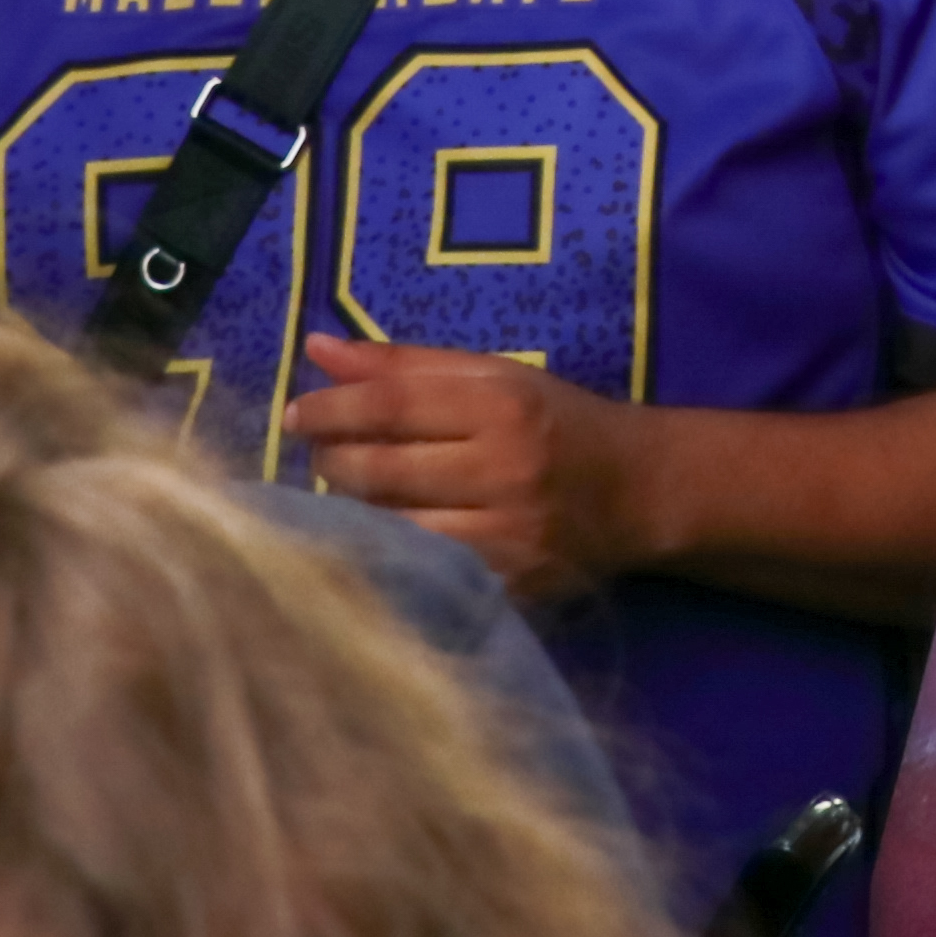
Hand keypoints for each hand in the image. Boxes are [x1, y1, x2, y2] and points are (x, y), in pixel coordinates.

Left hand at [288, 335, 660, 605]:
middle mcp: (505, 470)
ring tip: (345, 493)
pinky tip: (376, 539)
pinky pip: (421, 573)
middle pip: (382, 469)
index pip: (391, 405)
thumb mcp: (494, 376)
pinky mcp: (508, 589)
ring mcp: (507, 538)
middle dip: (332, 460)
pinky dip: (387, 554)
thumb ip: (405, 364)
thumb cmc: (557, 423)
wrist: (641, 493)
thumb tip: (318, 347)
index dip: (331, 409)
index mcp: (501, 405)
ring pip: (392, 527)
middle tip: (318, 453)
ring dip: (350, 512)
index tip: (294, 413)